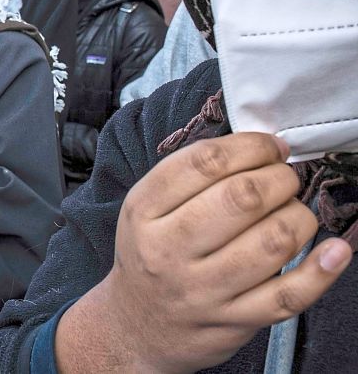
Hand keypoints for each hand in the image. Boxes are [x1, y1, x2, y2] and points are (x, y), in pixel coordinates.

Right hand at [55, 133, 352, 373]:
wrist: (137, 327)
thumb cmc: (150, 253)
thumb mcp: (146, 208)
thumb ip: (190, 176)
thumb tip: (264, 147)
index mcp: (144, 210)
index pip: (204, 162)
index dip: (250, 146)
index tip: (270, 147)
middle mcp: (169, 250)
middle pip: (241, 198)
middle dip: (279, 178)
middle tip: (284, 179)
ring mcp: (203, 290)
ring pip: (273, 241)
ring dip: (300, 215)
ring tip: (294, 211)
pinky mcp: (235, 321)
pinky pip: (290, 295)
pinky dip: (322, 270)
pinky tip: (335, 250)